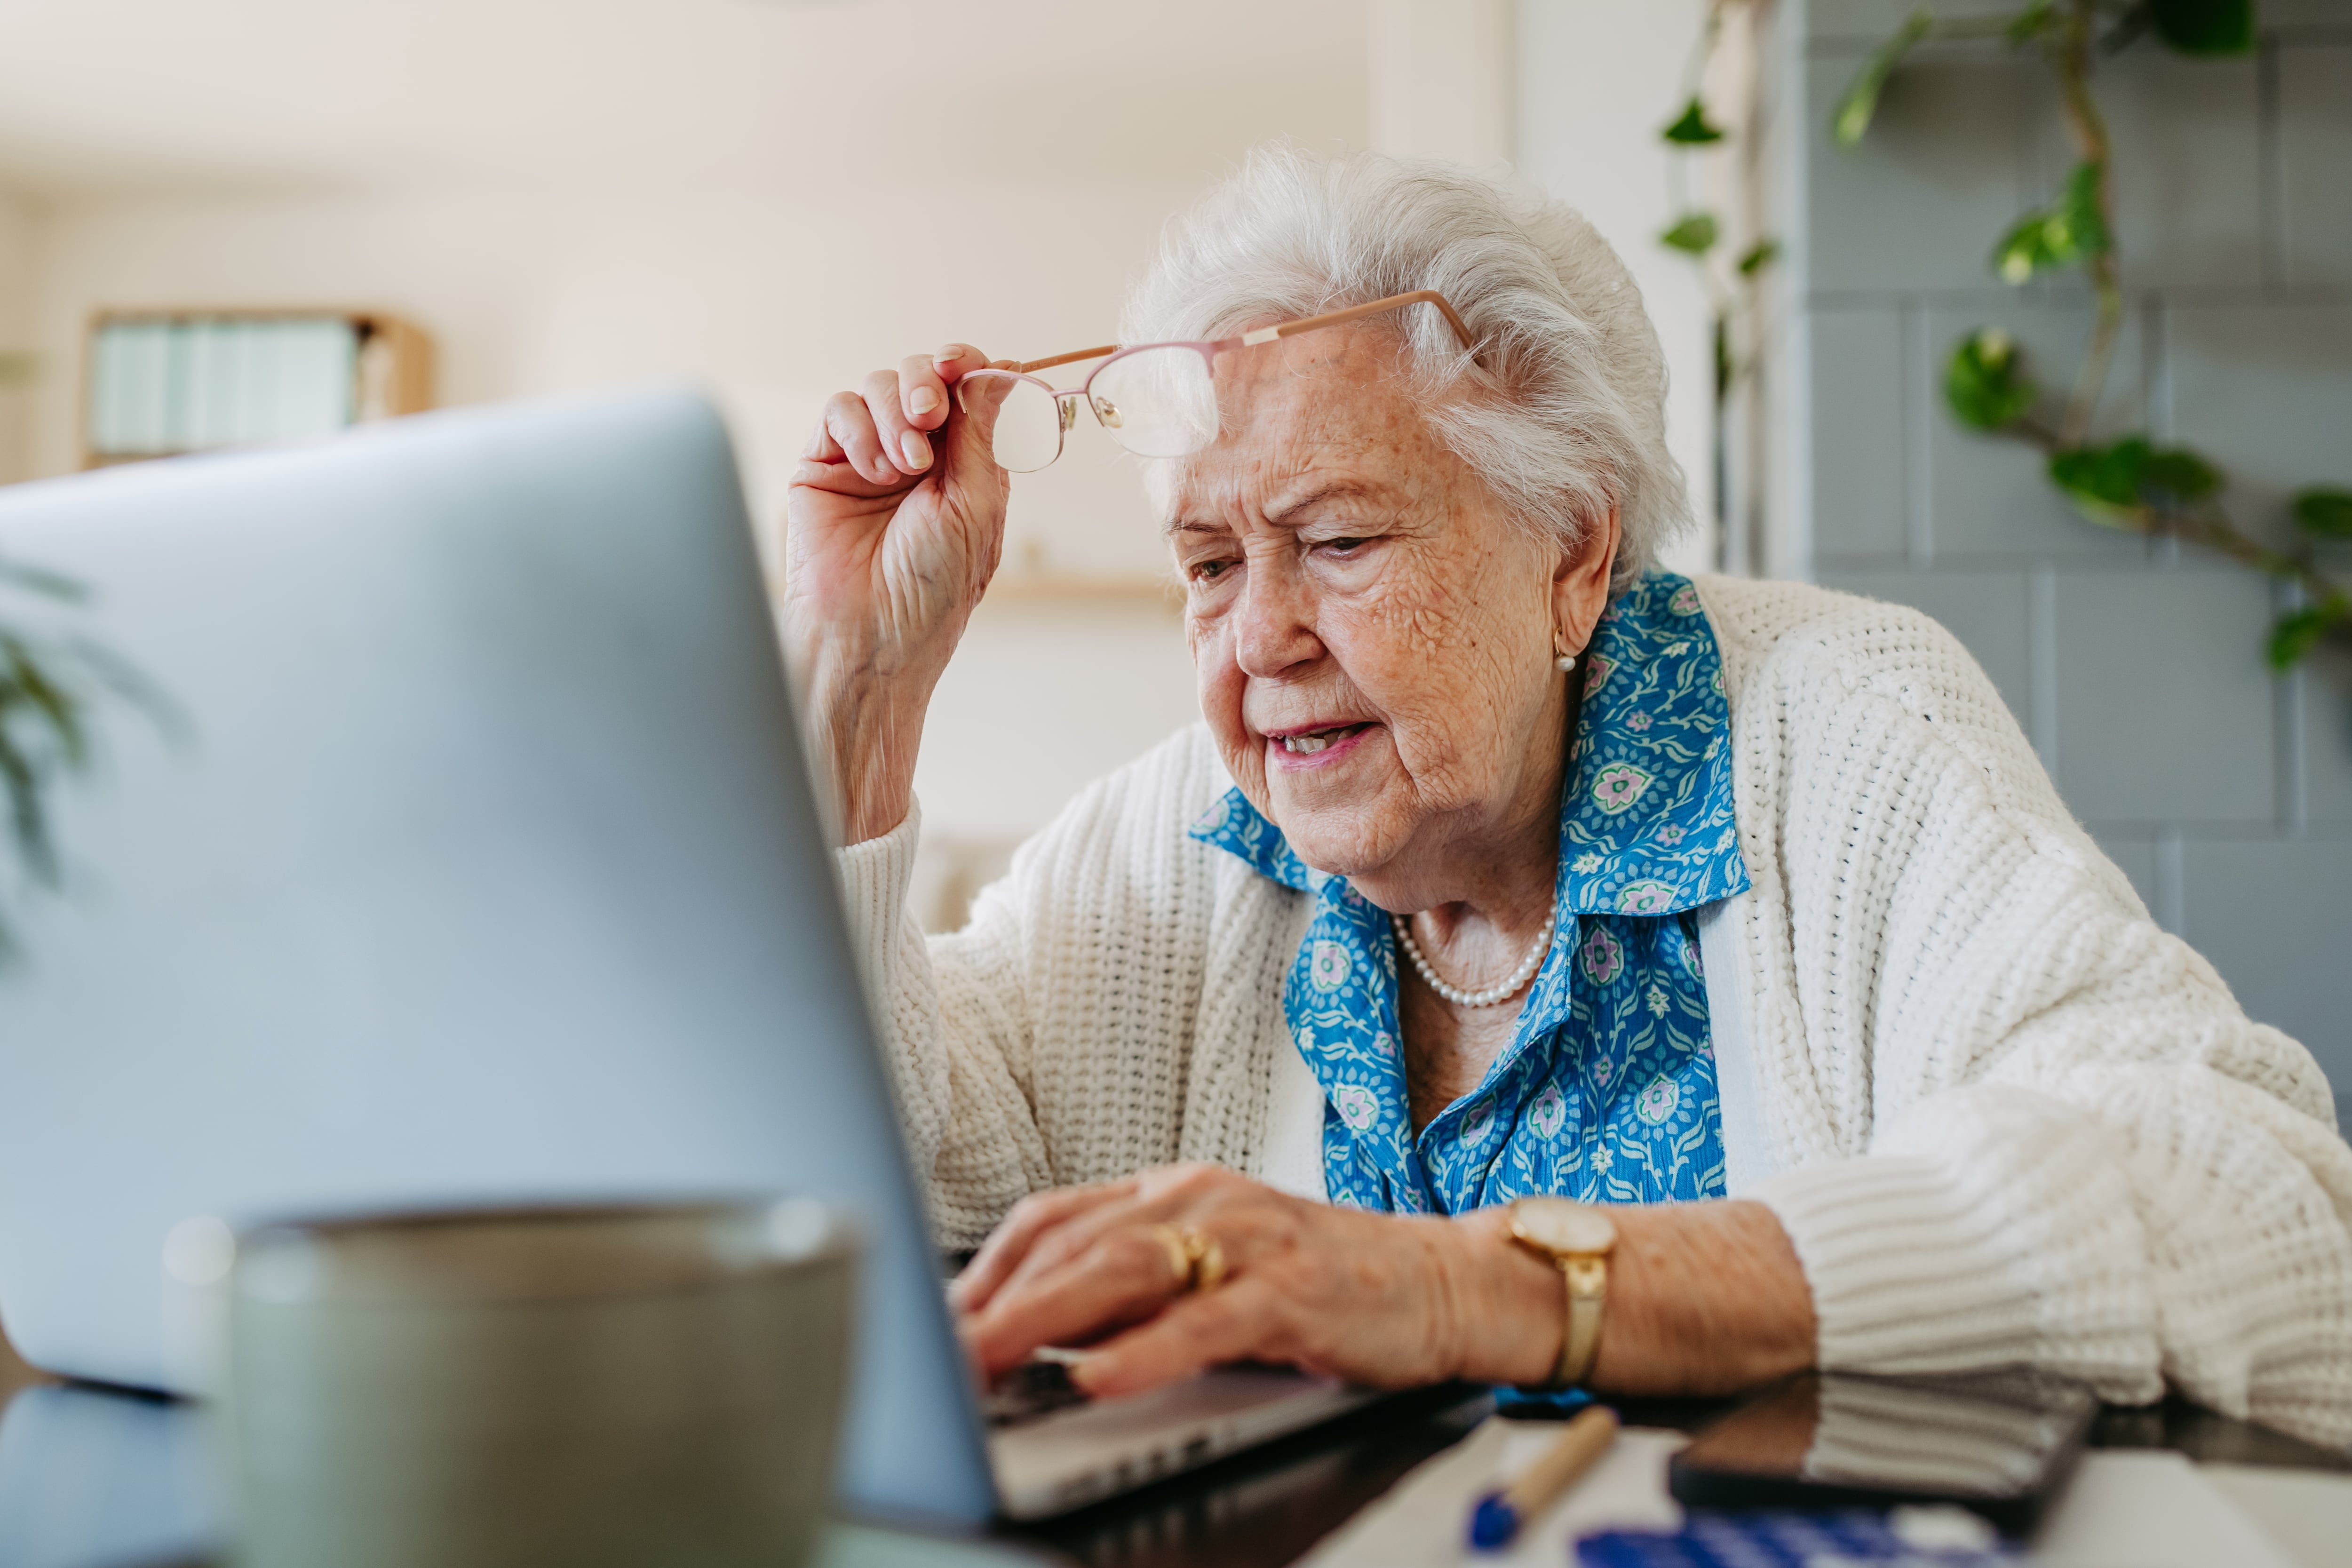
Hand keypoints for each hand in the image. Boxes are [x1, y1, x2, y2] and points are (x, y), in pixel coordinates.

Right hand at [782, 346, 1011, 841]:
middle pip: (924, 375)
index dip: (969, 366)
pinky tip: (873, 472)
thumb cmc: (929, 589)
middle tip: (930, 413)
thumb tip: (1001, 368)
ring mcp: (870, 457)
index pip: (971, 390)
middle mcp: (920, 456)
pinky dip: (860, 430)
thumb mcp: (976, 506)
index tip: (962, 365)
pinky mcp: (824, 464)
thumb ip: (985, 433)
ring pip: (879, 385)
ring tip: (906, 465)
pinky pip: (840, 410)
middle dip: (929, 381)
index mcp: (967, 466)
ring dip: (896, 412)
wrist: (866, 634)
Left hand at [954, 1165, 1500, 1397]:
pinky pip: (1207, 1320)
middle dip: (996, 1300)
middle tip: (939, 1349)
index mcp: (1172, 1191)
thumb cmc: (1318, 1284)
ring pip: (1125, 1270)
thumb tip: (1029, 1329)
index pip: (1055, 1217)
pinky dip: (1147, 1349)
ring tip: (988, 1357)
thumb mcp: (1210, 1271)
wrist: (1440, 1281)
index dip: (989, 1270)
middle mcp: (1202, 1200)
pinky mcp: (1295, 1290)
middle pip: (1075, 1242)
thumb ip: (1131, 1287)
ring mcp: (1249, 1240)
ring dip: (1044, 1318)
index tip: (938, 1320)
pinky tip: (1101, 1378)